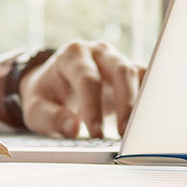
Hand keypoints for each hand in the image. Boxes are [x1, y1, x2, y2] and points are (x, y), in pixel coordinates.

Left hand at [17, 41, 144, 137]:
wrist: (52, 85)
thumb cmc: (45, 96)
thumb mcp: (36, 108)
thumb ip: (51, 118)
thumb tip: (73, 129)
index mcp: (72, 56)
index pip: (88, 79)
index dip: (93, 107)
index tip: (96, 133)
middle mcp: (97, 53)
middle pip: (120, 70)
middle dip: (125, 103)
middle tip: (125, 133)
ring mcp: (116, 59)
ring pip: (136, 74)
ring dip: (139, 103)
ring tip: (138, 131)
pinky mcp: (129, 71)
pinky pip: (145, 79)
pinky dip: (149, 97)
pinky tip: (148, 119)